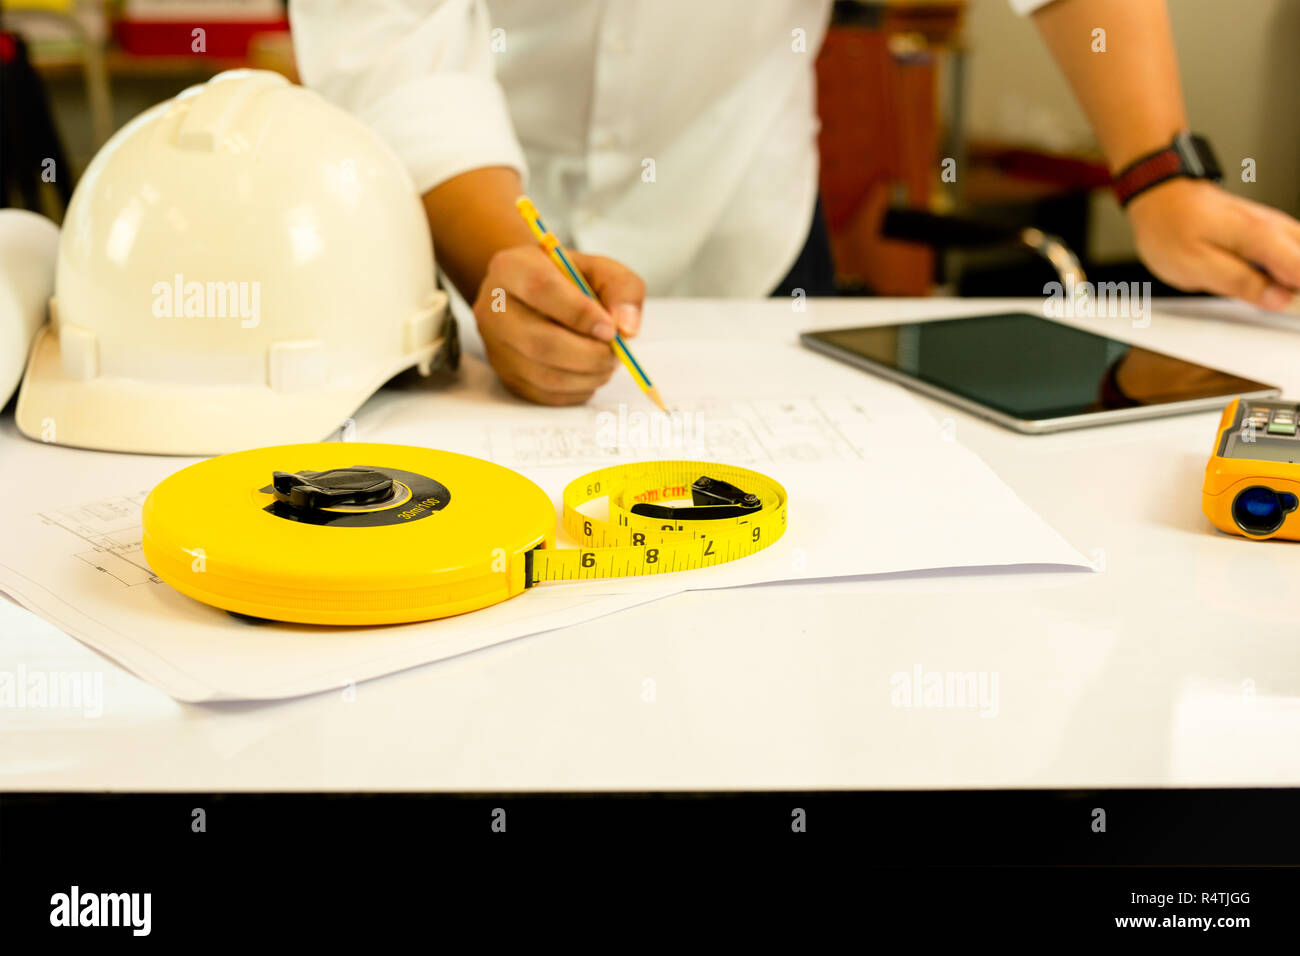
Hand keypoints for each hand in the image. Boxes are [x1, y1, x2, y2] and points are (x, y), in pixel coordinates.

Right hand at [472, 246, 645, 404]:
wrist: (536, 296)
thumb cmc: (569, 280)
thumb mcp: (600, 269)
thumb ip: (622, 289)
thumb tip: (626, 330)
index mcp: (512, 268)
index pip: (541, 289)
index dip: (580, 313)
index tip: (611, 330)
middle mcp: (493, 308)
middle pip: (541, 342)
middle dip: (590, 355)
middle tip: (616, 354)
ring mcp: (495, 346)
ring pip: (545, 375)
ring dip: (588, 376)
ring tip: (607, 362)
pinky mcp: (505, 376)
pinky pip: (545, 395)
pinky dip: (577, 390)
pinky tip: (588, 373)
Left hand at [1126, 179, 1299, 310]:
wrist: (1160, 199)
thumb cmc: (1170, 229)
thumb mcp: (1197, 266)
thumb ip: (1241, 283)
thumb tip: (1279, 299)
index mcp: (1261, 235)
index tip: (1291, 312)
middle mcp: (1274, 226)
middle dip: (1298, 289)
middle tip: (1277, 306)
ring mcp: (1273, 226)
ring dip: (1293, 280)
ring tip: (1270, 296)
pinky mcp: (1266, 231)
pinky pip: (1292, 250)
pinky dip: (1288, 269)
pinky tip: (1269, 283)